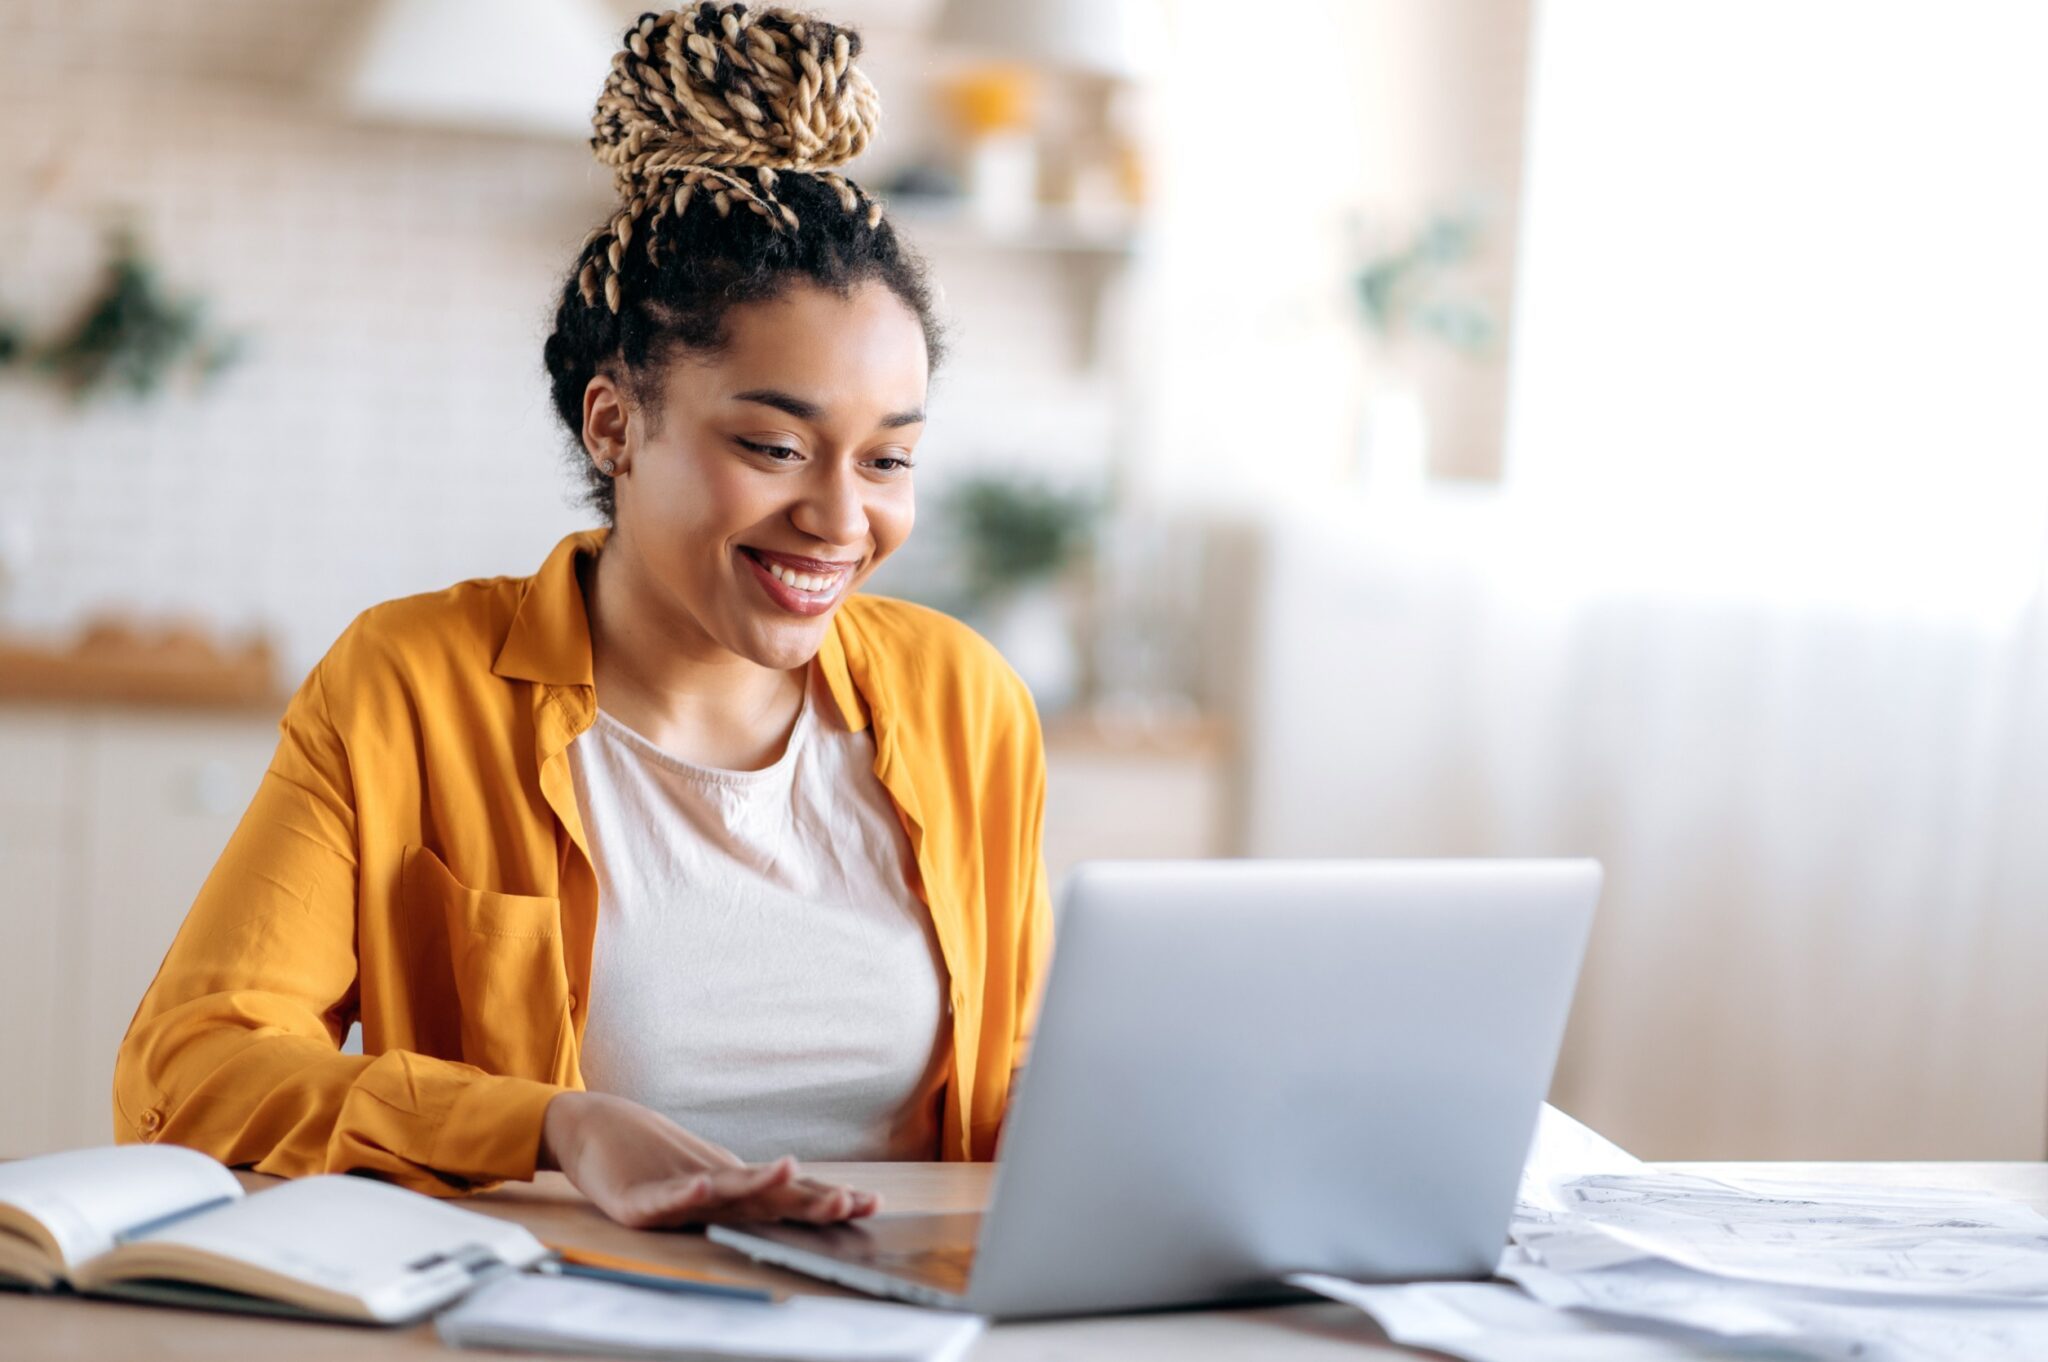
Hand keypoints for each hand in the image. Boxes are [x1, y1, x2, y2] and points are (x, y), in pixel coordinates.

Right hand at [539, 1091, 880, 1229]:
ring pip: (722, 1187)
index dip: (828, 1200)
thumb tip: (804, 1198)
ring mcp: (676, 1188)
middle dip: (810, 1198)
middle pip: (768, 1194)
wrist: (593, 1127)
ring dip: (755, 1181)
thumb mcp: (712, 1179)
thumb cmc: (654, 1158)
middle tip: (852, 1200)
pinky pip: (662, 1198)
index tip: (872, 1203)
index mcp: (733, 1186)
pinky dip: (683, 1193)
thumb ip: (753, 1195)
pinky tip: (701, 1186)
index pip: (789, 1198)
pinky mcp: (636, 1198)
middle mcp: (714, 1183)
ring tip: (786, 1170)